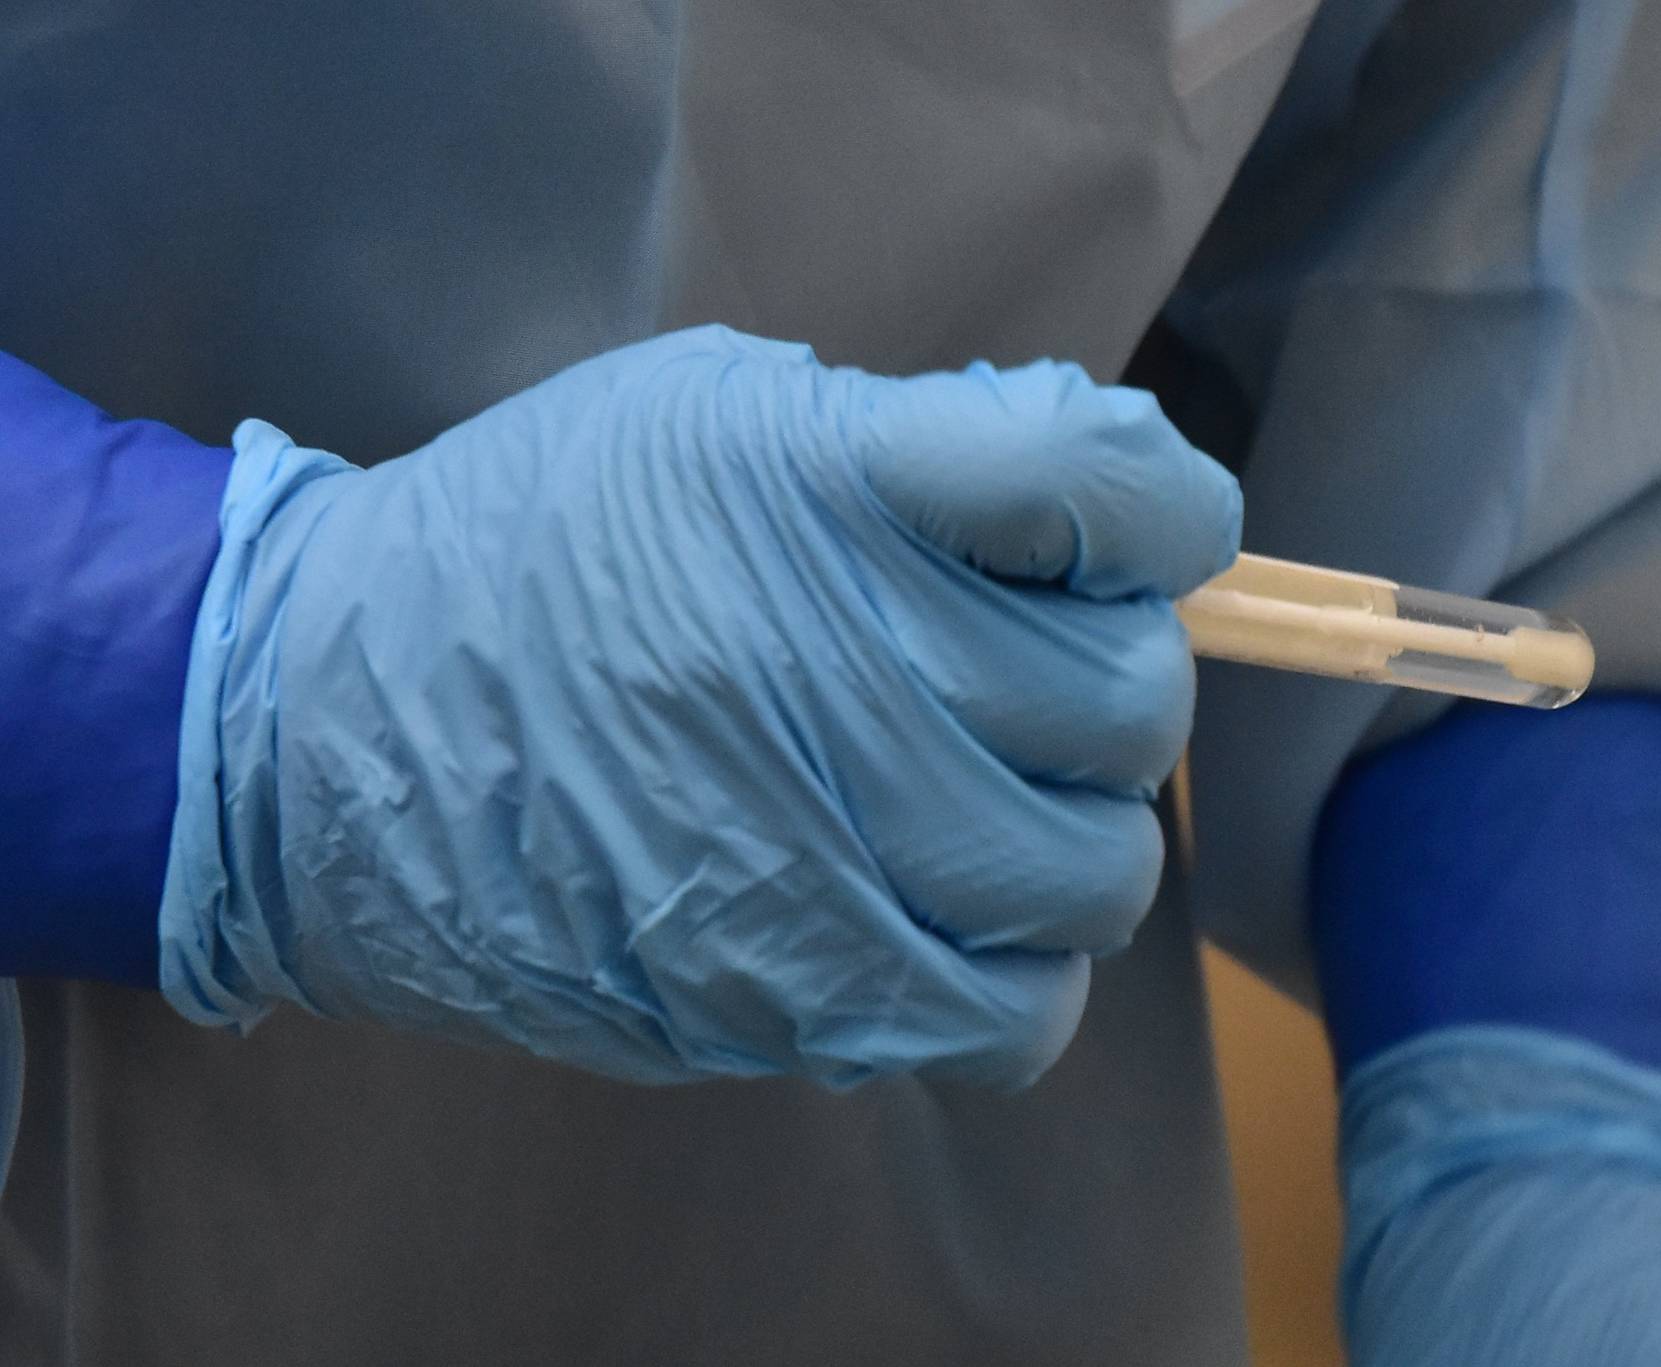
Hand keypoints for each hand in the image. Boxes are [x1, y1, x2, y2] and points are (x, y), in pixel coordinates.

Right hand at [162, 326, 1240, 1086]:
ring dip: (1069, 831)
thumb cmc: (534, 551)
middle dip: (1106, 680)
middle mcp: (848, 665)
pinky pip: (1022, 1015)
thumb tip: (1088, 504)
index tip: (1132, 533)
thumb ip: (914, 441)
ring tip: (980, 799)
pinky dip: (1016, 967)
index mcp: (834, 486)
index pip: (1112, 486)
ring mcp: (826, 849)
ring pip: (1100, 871)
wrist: (325, 736)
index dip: (1165, 510)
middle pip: (1134, 697)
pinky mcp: (791, 993)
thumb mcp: (709, 416)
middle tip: (1021, 676)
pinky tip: (944, 912)